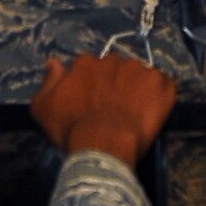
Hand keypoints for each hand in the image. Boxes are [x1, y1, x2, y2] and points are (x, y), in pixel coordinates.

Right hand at [30, 53, 175, 169]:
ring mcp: (139, 70)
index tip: (94, 102)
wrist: (103, 145)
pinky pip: (162, 85)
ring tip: (133, 112)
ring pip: (139, 76)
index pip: (90, 68)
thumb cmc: (71, 129)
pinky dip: (159, 96)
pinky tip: (151, 112)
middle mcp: (112, 60)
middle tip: (114, 109)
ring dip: (137, 89)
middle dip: (115, 85)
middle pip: (115, 69)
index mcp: (85, 63)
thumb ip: (48, 81)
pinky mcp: (160, 84)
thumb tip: (53, 62)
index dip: (93, 86)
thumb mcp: (43, 107)